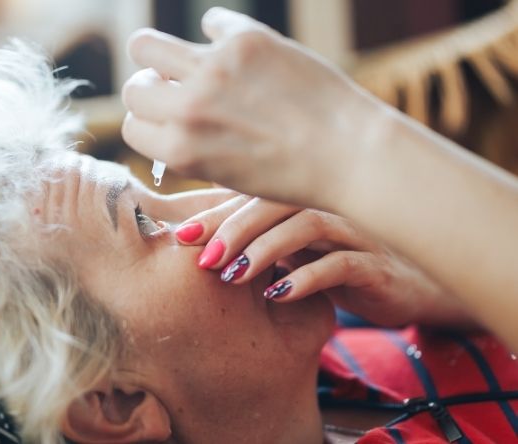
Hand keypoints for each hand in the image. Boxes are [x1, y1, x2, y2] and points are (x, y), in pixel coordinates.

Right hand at [122, 7, 384, 208]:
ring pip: (146, 45)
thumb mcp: (224, 174)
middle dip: (149, 89)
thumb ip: (187, 147)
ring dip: (156, 52)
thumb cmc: (291, 173)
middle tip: (172, 87)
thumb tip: (164, 114)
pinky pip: (212, 20)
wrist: (350, 153)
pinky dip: (220, 31)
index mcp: (180, 152)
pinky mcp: (245, 39)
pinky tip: (236, 45)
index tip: (167, 117)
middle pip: (133, 89)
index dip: (149, 122)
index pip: (132, 126)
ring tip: (181, 58)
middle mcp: (188, 111)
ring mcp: (213, 70)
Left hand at [176, 196, 474, 327]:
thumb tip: (194, 232)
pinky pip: (341, 263)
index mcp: (304, 195)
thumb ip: (255, 235)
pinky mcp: (376, 263)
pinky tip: (279, 295)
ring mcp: (354, 229)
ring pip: (306, 225)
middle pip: (274, 201)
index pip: (252, 193)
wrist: (415, 286)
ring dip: (264, 250)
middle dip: (232, 228)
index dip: (214, 211)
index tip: (179, 234)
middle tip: (201, 256)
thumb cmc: (342, 261)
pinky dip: (307, 277)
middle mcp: (328, 203)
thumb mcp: (294, 248)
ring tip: (232, 275)